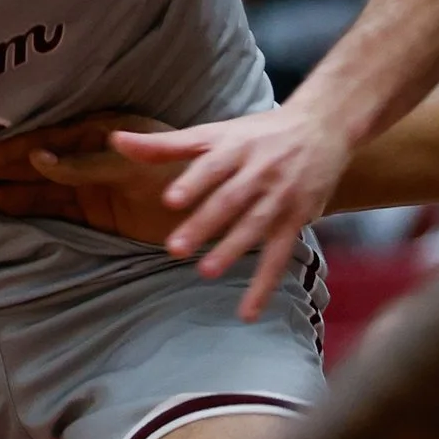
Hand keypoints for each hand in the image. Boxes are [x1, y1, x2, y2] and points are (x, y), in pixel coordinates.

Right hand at [0, 110, 176, 241]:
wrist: (218, 204)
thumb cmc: (181, 173)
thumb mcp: (132, 165)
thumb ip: (85, 165)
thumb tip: (37, 160)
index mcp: (97, 132)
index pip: (41, 141)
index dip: (6, 151)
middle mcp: (87, 154)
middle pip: (30, 162)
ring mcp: (90, 184)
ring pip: (34, 187)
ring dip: (0, 191)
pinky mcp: (96, 211)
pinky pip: (51, 208)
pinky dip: (23, 208)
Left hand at [106, 104, 350, 317]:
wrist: (323, 126)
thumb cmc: (257, 133)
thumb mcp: (213, 133)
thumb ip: (163, 145)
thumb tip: (115, 141)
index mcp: (234, 148)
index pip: (212, 166)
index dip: (193, 182)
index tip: (171, 199)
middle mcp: (258, 172)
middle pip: (230, 199)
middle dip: (205, 224)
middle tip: (176, 248)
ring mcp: (280, 197)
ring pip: (254, 226)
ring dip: (232, 250)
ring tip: (206, 272)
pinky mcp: (296, 220)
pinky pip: (279, 256)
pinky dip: (264, 285)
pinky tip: (247, 312)